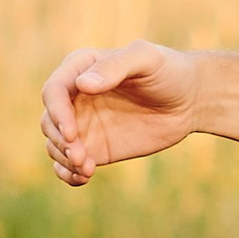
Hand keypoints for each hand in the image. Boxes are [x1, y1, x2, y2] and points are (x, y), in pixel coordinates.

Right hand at [40, 41, 202, 186]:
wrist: (189, 100)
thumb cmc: (168, 71)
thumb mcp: (146, 59)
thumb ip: (116, 66)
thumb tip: (83, 84)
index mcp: (80, 69)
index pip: (53, 92)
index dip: (57, 114)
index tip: (73, 134)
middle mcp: (75, 97)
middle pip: (49, 122)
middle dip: (60, 142)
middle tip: (83, 157)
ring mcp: (83, 125)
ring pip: (55, 145)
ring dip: (64, 160)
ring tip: (88, 169)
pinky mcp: (94, 148)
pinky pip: (68, 164)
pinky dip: (68, 174)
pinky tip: (83, 178)